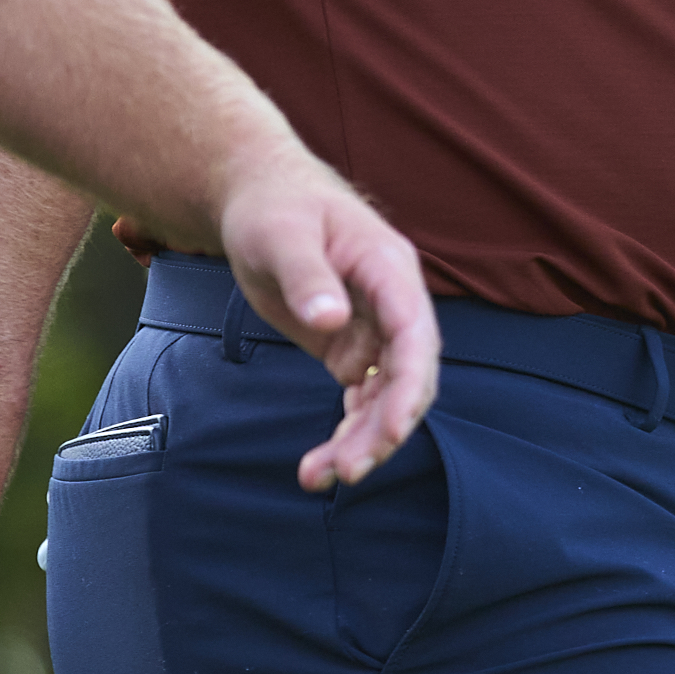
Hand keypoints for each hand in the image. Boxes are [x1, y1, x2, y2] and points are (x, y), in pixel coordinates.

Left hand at [213, 144, 441, 491]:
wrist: (259, 196)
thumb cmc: (272, 206)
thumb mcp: (280, 234)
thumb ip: (306, 276)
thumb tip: (330, 320)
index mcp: (389, 269)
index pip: (415, 336)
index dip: (408, 388)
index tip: (388, 433)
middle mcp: (393, 304)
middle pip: (406, 378)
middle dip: (382, 429)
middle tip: (345, 471)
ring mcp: (374, 328)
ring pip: (384, 397)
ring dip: (361, 440)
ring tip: (318, 477)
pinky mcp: (350, 345)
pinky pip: (360, 397)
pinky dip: (346, 431)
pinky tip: (321, 464)